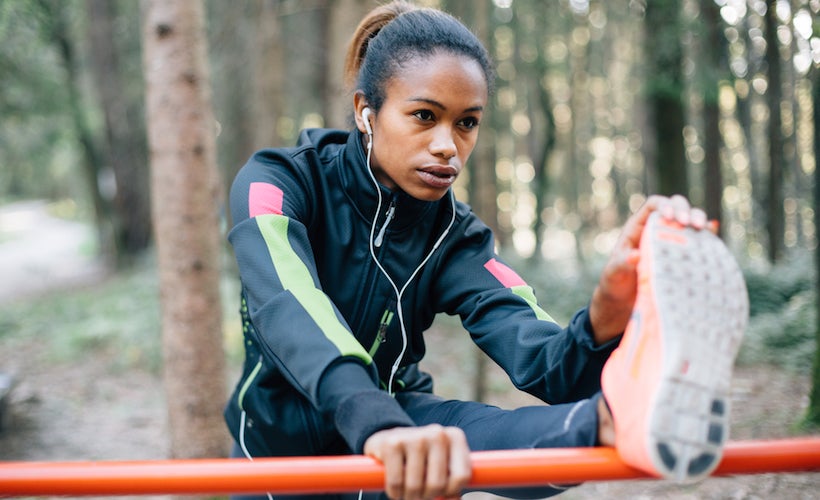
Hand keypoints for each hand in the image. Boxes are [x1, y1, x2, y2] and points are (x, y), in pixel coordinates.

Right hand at [363, 424, 470, 499]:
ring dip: (409, 497)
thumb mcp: (442, 465)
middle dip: (427, 496)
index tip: (441, 492)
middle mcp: (437, 433)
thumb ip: (452, 482)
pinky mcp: (393, 444)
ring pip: (415, 485)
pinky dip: (395, 493)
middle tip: (421, 495)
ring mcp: (415, 437)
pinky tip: (396, 489)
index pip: (462, 476)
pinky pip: (396, 482)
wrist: (391, 439)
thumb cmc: (422, 457)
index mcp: (455, 437)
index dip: (451, 491)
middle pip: (437, 483)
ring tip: (408, 492)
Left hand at [589, 194, 710, 343]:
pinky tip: (713, 234)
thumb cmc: (616, 283)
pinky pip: (697, 239)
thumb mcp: (615, 273)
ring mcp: (671, 239)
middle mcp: (656, 228)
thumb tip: (636, 256)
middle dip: (686, 210)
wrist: (624, 301)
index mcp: (638, 227)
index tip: (672, 217)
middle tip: (691, 224)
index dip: (665, 205)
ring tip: (702, 228)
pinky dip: (706, 235)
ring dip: (698, 219)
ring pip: (689, 220)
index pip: (654, 205)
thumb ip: (623, 263)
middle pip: (676, 207)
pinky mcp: (682, 253)